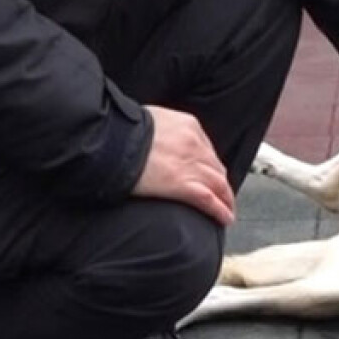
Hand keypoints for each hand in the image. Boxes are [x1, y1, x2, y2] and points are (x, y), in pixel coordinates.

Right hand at [133, 106, 235, 225]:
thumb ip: (162, 131)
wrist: (111, 140)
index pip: (207, 149)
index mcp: (188, 125)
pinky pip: (209, 200)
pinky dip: (220, 210)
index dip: (211, 166)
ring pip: (218, 184)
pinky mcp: (182, 184)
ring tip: (227, 211)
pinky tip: (225, 219)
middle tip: (223, 195)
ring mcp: (190, 164)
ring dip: (226, 199)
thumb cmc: (122, 131)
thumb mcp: (149, 120)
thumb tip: (158, 141)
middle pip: (216, 168)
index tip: (210, 175)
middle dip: (221, 183)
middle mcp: (195, 144)